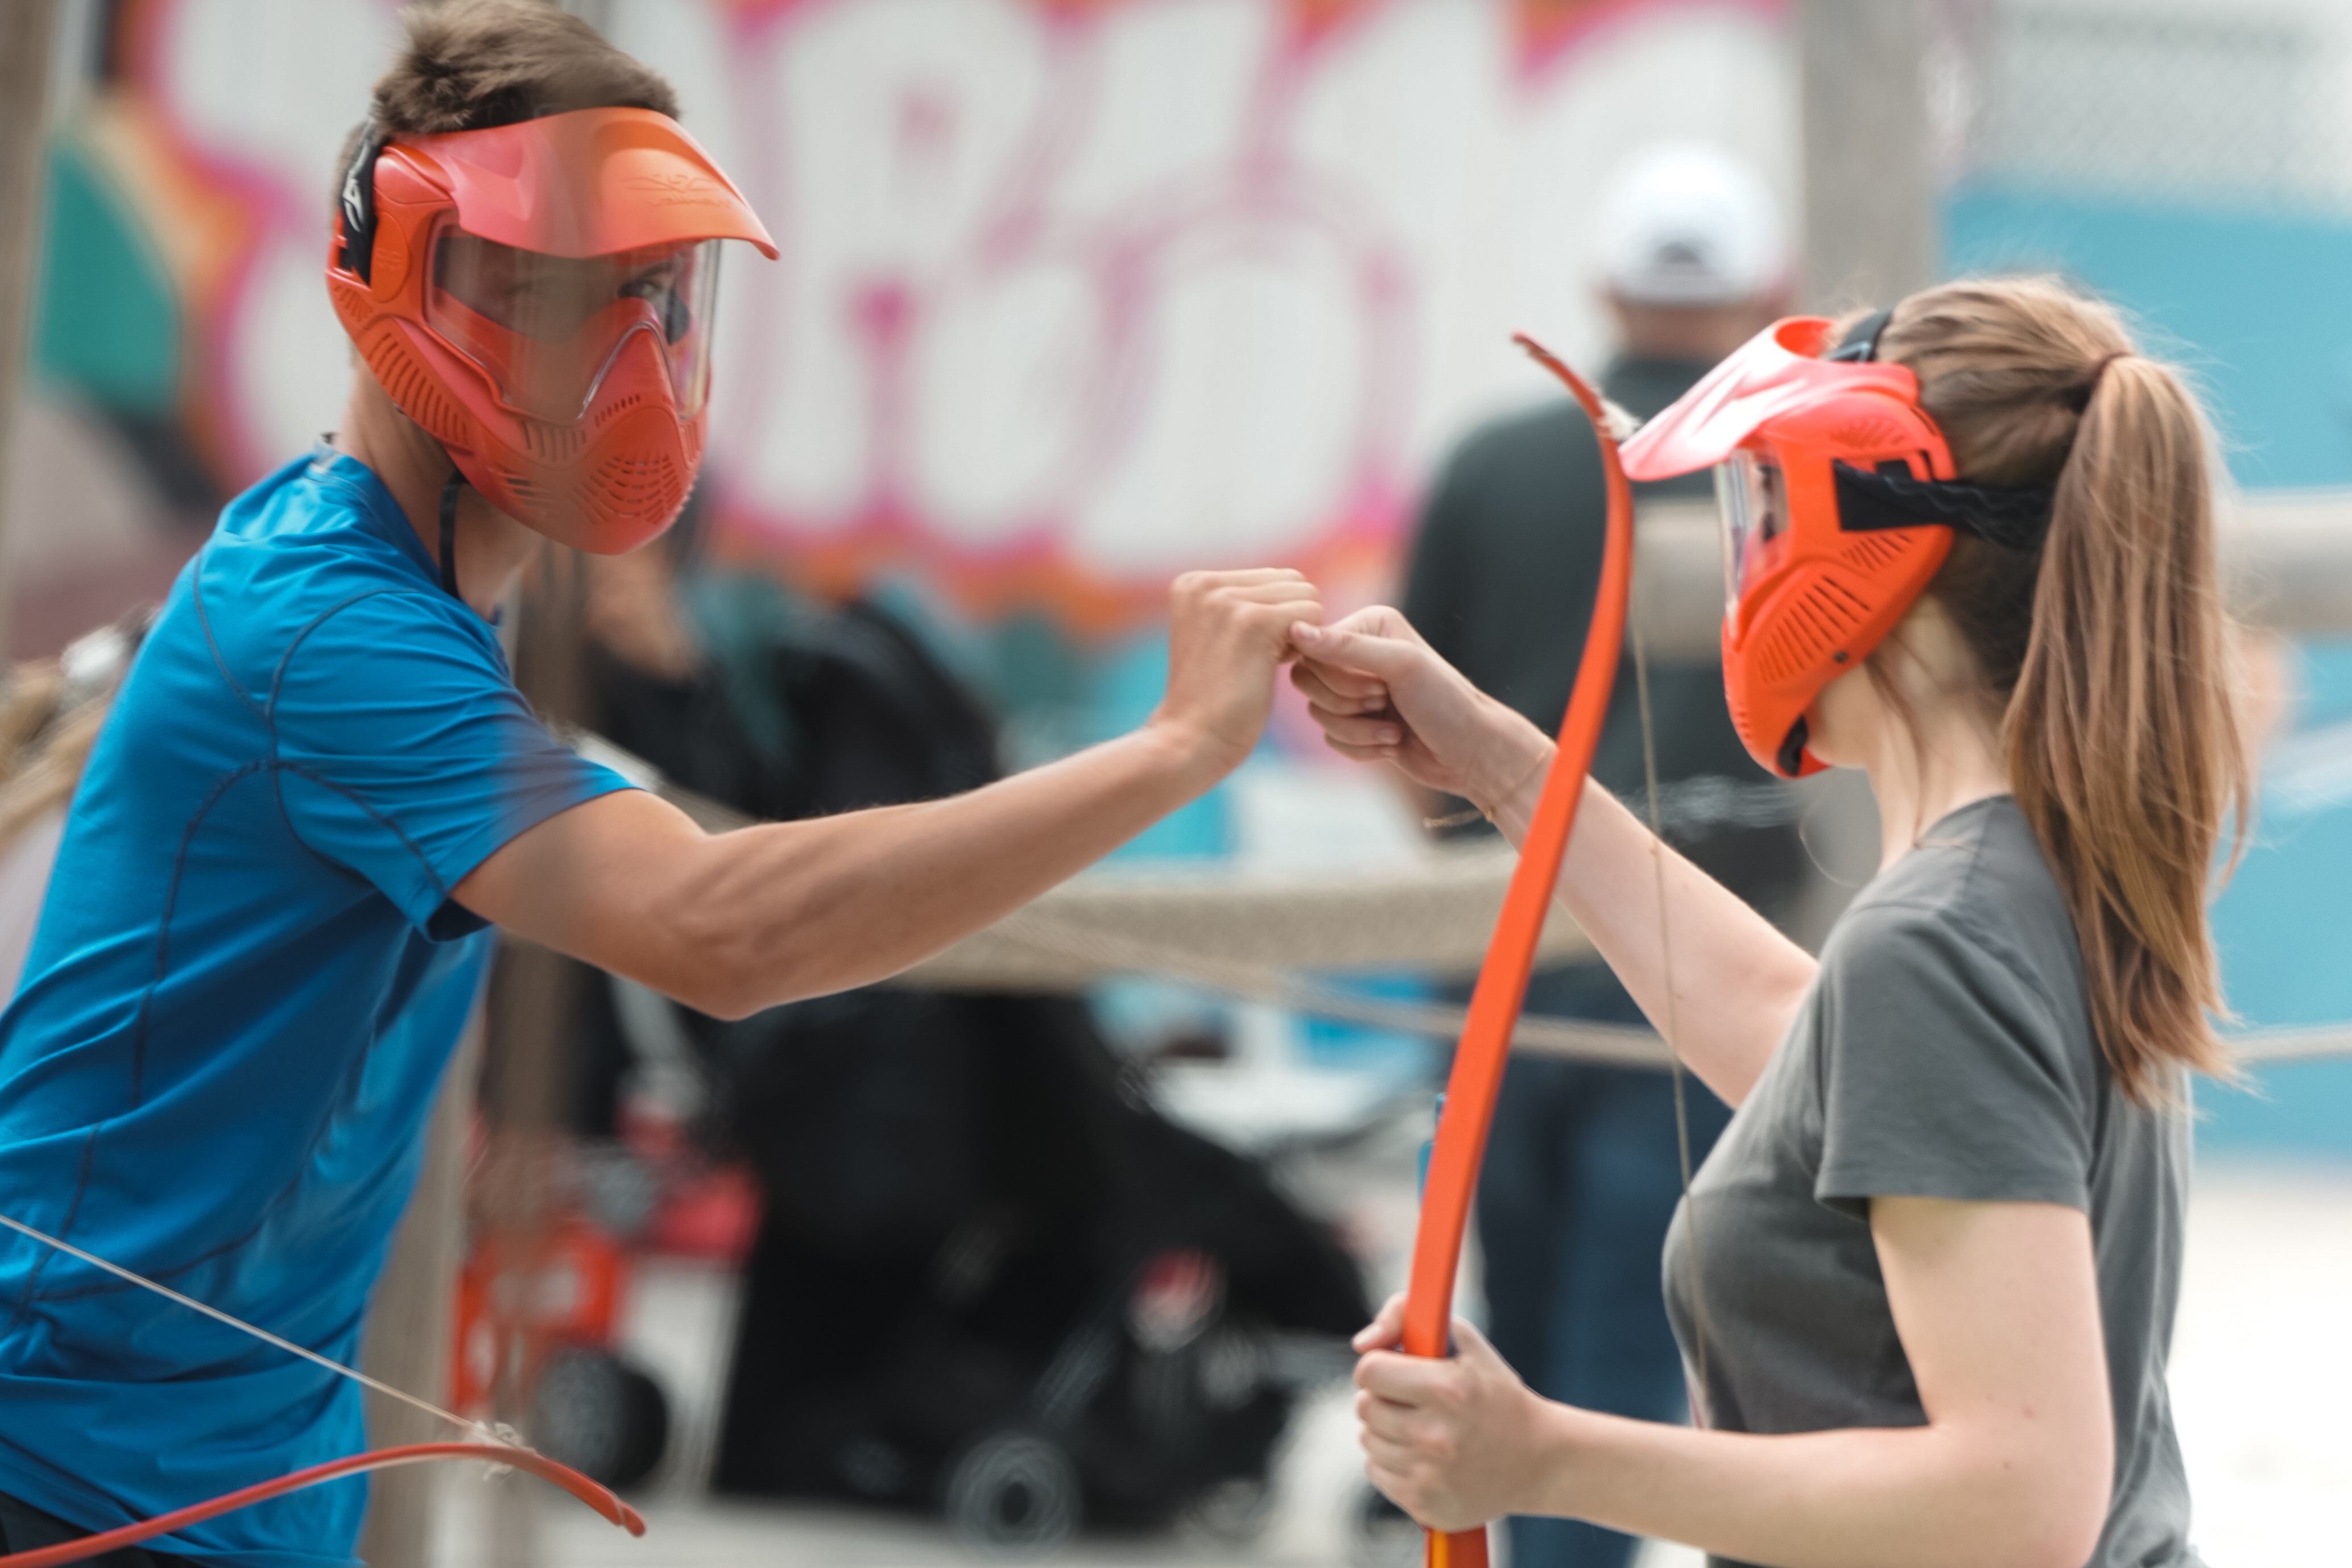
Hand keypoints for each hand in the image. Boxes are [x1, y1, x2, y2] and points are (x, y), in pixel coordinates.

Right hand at [1149, 568, 1323, 773]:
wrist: (1190, 740)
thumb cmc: (1211, 700)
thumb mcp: (1216, 636)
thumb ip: (1244, 604)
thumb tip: (1301, 586)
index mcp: (1194, 582)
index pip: (1272, 577)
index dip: (1275, 617)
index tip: (1248, 651)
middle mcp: (1206, 582)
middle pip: (1292, 580)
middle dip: (1291, 620)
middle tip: (1260, 659)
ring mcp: (1226, 599)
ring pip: (1306, 595)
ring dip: (1300, 634)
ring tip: (1263, 664)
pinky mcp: (1252, 620)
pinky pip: (1312, 615)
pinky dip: (1307, 646)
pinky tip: (1274, 669)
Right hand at [1290, 608, 1550, 815]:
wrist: (1472, 753)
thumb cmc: (1446, 703)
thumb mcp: (1400, 665)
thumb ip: (1346, 647)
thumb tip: (1295, 631)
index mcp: (1368, 626)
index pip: (1311, 651)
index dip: (1338, 679)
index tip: (1382, 687)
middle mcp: (1359, 654)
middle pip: (1307, 682)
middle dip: (1347, 705)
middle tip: (1386, 704)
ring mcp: (1357, 691)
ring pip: (1317, 714)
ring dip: (1358, 731)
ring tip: (1395, 730)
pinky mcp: (1358, 724)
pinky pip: (1331, 738)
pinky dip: (1361, 747)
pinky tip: (1393, 744)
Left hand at [1352, 1293, 1555, 1531]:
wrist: (1539, 1460)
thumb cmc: (1495, 1393)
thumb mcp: (1463, 1342)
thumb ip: (1405, 1318)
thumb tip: (1361, 1343)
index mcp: (1447, 1389)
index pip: (1369, 1371)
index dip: (1379, 1366)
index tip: (1395, 1369)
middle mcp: (1436, 1436)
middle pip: (1364, 1408)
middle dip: (1382, 1398)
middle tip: (1410, 1399)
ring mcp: (1430, 1476)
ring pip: (1368, 1441)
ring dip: (1386, 1431)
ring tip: (1423, 1428)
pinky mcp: (1425, 1505)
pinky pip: (1377, 1473)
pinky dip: (1393, 1462)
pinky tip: (1425, 1456)